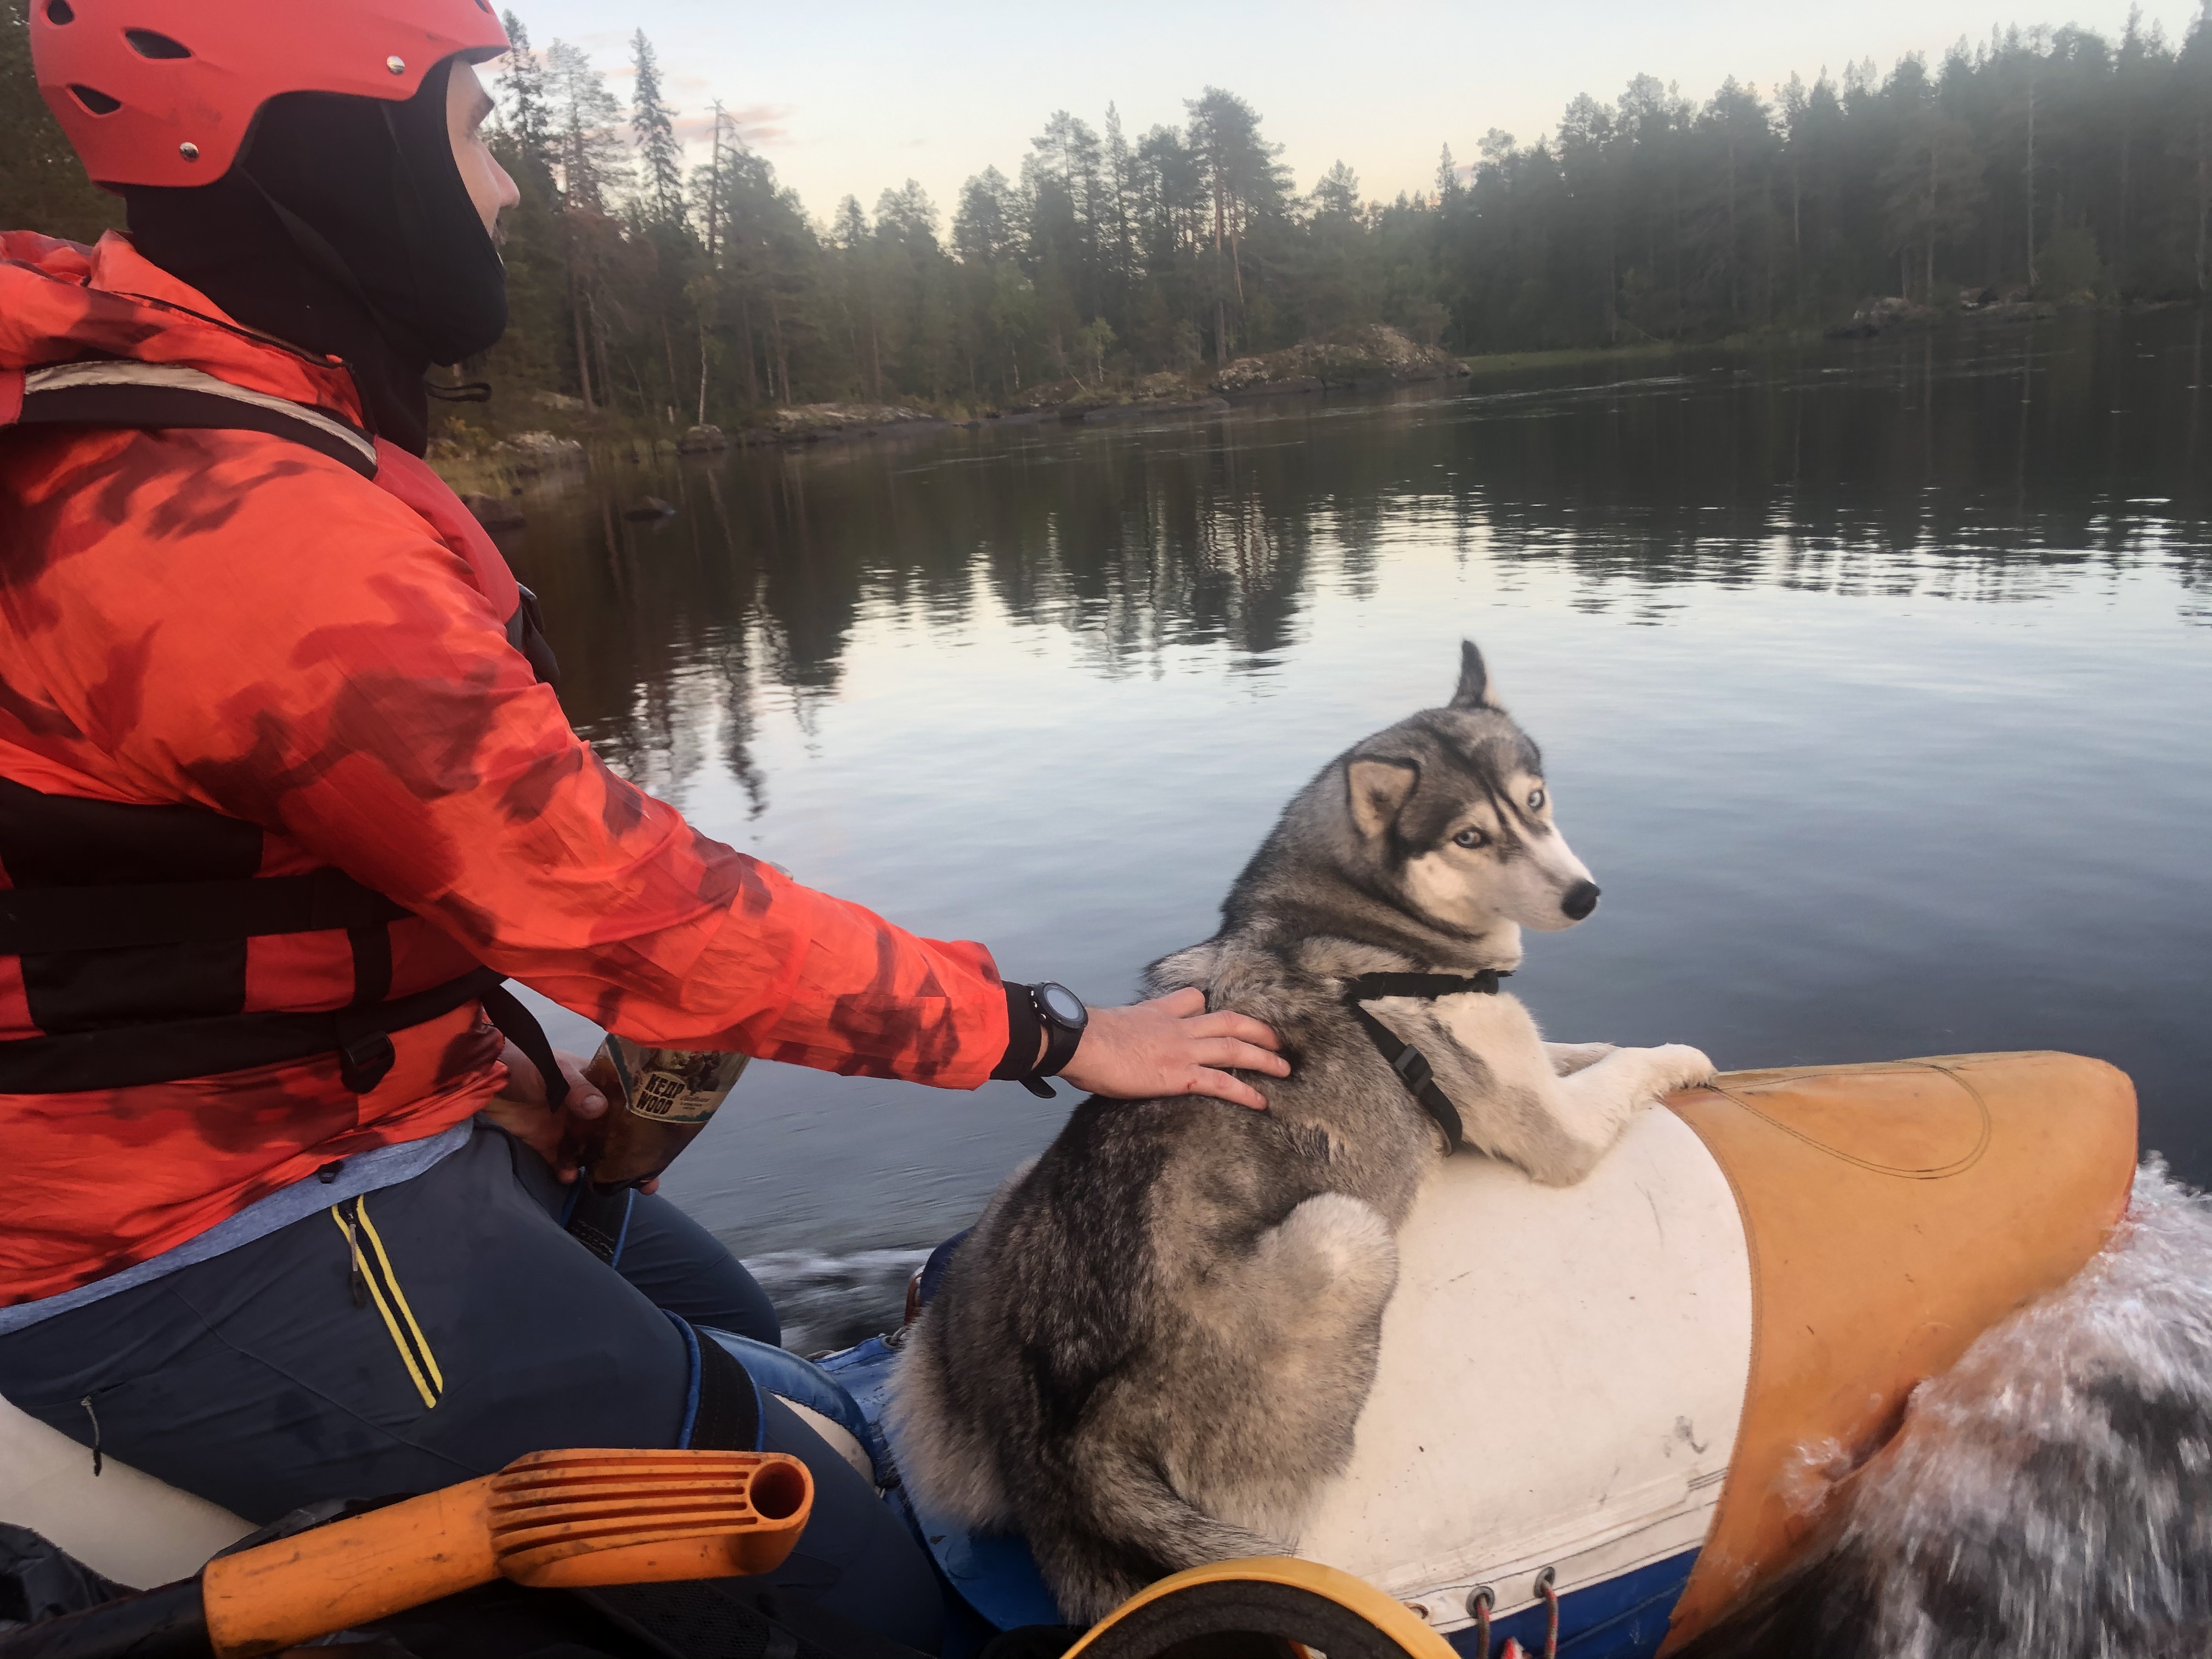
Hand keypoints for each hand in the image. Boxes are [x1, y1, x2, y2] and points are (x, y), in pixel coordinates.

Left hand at [483, 1042, 654, 1189]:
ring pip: (592, 1155)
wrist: (483, 1074)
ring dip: (601, 1172)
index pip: (628, 1109)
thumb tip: (600, 1109)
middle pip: (615, 1138)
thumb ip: (577, 1089)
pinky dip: (567, 1173)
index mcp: (597, 1087)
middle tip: (647, 1185)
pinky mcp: (544, 1145)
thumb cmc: (526, 1062)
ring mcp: (567, 1129)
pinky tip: (567, 1177)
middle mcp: (587, 1110)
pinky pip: (562, 1164)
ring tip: (608, 1188)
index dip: (645, 1128)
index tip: (662, 1148)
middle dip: (631, 1160)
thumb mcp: (555, 1071)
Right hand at [1057, 988, 1288, 1110]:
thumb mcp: (1108, 1024)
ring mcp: (1182, 1049)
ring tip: (1284, 1069)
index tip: (1217, 1013)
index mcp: (1157, 1012)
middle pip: (1228, 1020)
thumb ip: (1120, 1031)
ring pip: (1234, 1047)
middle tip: (1276, 1040)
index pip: (1191, 1000)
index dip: (1207, 1006)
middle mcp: (1177, 1026)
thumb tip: (1107, 1044)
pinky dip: (1245, 1092)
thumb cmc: (1083, 1038)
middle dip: (1256, 1029)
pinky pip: (1222, 1082)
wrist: (1081, 1042)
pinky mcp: (1180, 1074)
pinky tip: (1262, 1102)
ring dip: (1264, 1058)